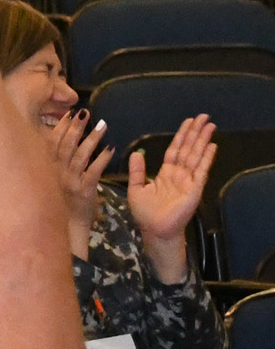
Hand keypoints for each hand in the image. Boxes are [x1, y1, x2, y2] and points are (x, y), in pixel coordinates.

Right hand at [47, 109, 113, 252]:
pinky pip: (94, 172)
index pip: (51, 143)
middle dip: (75, 127)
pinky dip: (103, 159)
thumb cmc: (59, 205)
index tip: (69, 114)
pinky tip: (111, 149)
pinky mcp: (84, 191)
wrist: (66, 229)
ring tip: (103, 125)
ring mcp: (69, 182)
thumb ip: (55, 165)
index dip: (60, 128)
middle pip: (65, 145)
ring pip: (80, 156)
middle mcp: (56, 174)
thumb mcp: (51, 183)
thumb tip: (60, 145)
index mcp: (46, 170)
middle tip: (85, 112)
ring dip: (92, 138)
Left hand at [129, 114, 215, 283]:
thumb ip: (137, 171)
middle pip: (188, 149)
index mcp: (165, 174)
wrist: (154, 231)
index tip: (188, 122)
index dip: (181, 136)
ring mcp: (188, 181)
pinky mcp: (194, 189)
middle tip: (203, 117)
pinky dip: (206, 158)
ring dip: (202, 141)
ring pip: (195, 156)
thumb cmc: (145, 214)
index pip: (175, 150)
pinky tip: (211, 146)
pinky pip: (201, 171)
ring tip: (210, 125)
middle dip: (195, 133)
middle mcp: (179, 175)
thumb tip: (136, 153)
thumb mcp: (136, 189)